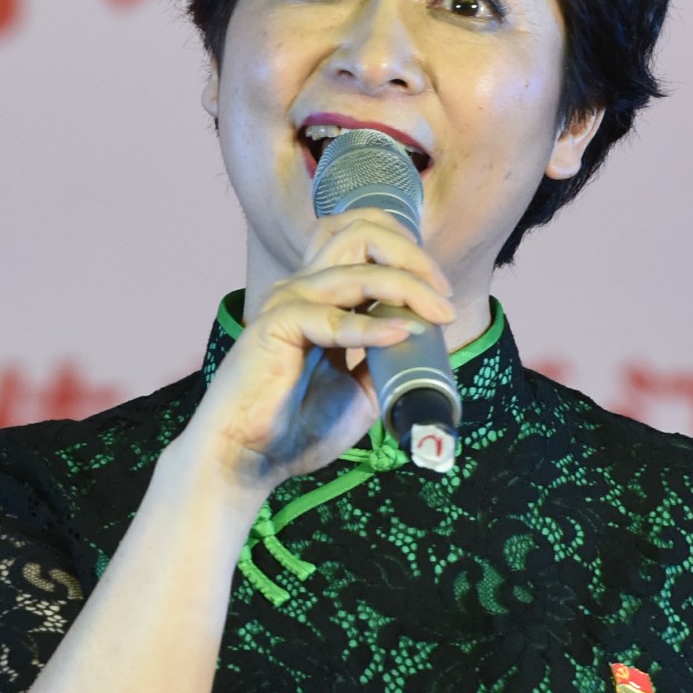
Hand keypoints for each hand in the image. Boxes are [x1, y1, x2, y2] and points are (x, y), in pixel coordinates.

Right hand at [171, 206, 455, 499]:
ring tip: (437, 315)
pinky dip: (372, 326)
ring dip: (406, 288)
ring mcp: (289, 301)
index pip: (364, 240)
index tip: (442, 294)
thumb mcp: (361, 390)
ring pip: (357, 270)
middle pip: (361, 232)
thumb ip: (387, 361)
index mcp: (322, 295)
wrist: (250, 460)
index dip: (409, 253)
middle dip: (412, 255)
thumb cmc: (298, 427)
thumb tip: (425, 345)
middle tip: (442, 293)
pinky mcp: (276, 325)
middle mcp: (305, 287)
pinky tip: (401, 334)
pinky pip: (332, 317)